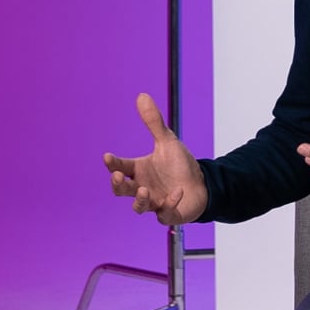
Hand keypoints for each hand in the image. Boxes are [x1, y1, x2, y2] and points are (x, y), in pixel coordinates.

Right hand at [102, 92, 206, 225]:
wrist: (201, 184)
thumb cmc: (179, 165)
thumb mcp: (167, 141)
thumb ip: (153, 122)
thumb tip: (142, 95)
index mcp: (139, 171)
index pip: (120, 167)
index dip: (113, 163)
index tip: (107, 157)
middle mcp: (142, 187)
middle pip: (122, 190)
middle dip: (118, 185)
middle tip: (119, 177)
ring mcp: (155, 202)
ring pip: (138, 207)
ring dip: (139, 201)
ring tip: (143, 191)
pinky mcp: (169, 213)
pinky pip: (164, 214)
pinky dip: (169, 204)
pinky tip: (177, 192)